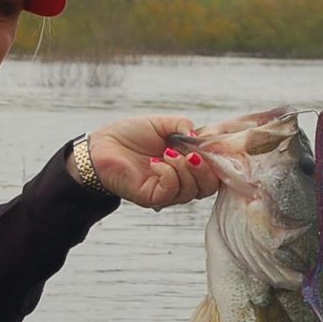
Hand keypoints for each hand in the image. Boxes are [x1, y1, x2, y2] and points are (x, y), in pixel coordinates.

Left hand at [80, 115, 220, 209]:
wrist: (102, 145)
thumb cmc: (130, 135)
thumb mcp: (163, 124)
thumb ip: (184, 126)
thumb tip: (200, 136)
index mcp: (187, 165)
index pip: (215, 171)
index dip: (220, 161)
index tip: (216, 145)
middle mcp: (180, 181)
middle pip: (209, 186)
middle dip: (207, 169)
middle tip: (194, 153)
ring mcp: (167, 191)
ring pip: (192, 190)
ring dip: (184, 168)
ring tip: (167, 153)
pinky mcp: (152, 198)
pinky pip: (171, 191)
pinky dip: (168, 174)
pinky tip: (155, 162)